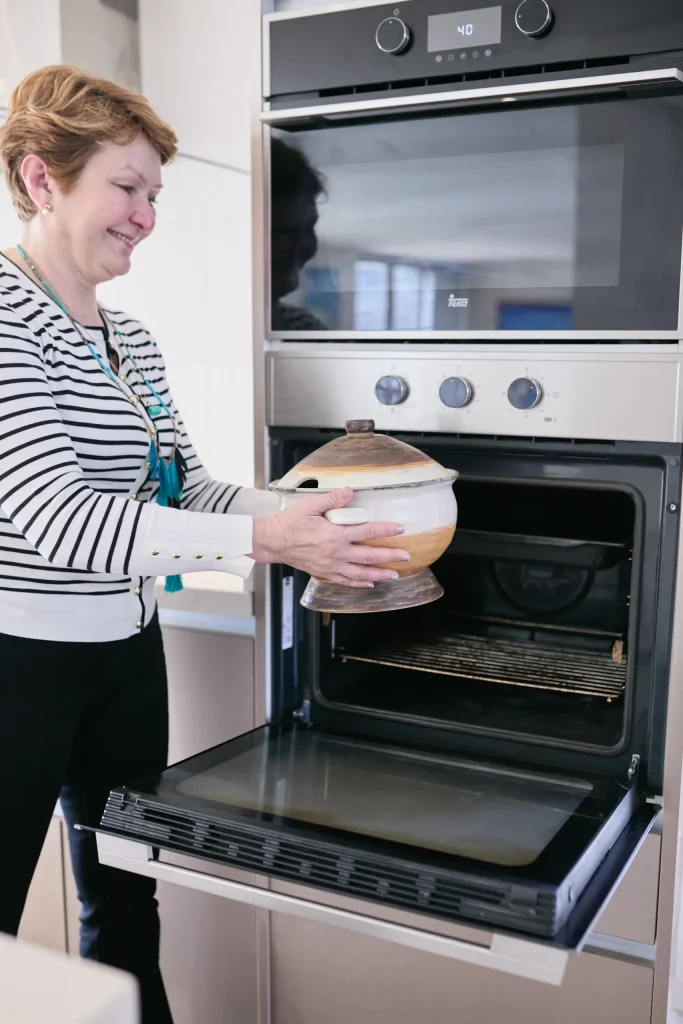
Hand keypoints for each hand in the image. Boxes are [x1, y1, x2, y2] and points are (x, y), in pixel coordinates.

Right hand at [251, 487, 408, 587]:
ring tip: (395, 575)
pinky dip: (360, 583)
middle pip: (369, 556)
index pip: (367, 532)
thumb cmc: (289, 522)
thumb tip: (350, 491)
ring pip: (361, 573)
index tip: (399, 528)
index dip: (385, 530)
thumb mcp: (310, 505)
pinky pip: (346, 581)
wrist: (273, 542)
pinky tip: (370, 583)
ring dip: (380, 574)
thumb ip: (332, 498)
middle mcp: (336, 553)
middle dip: (390, 556)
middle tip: (406, 556)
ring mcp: (331, 566)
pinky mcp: (324, 573)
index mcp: (334, 535)